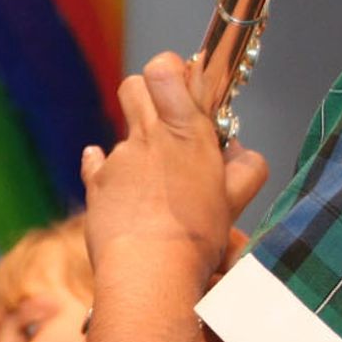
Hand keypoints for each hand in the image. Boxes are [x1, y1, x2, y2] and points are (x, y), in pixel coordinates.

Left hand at [80, 53, 270, 280]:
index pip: (165, 71)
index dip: (170, 69)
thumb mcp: (236, 199)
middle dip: (146, 95)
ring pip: (123, 134)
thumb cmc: (196, 236)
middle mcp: (147, 137)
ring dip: (137, 149)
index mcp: (185, 132)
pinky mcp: (96, 185)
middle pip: (133, 86)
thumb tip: (237, 151)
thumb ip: (245, 168)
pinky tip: (119, 187)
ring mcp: (117, 160)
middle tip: (165, 123)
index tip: (181, 85)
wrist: (148, 271)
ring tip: (154, 184)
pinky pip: (96, 164)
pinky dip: (105, 170)